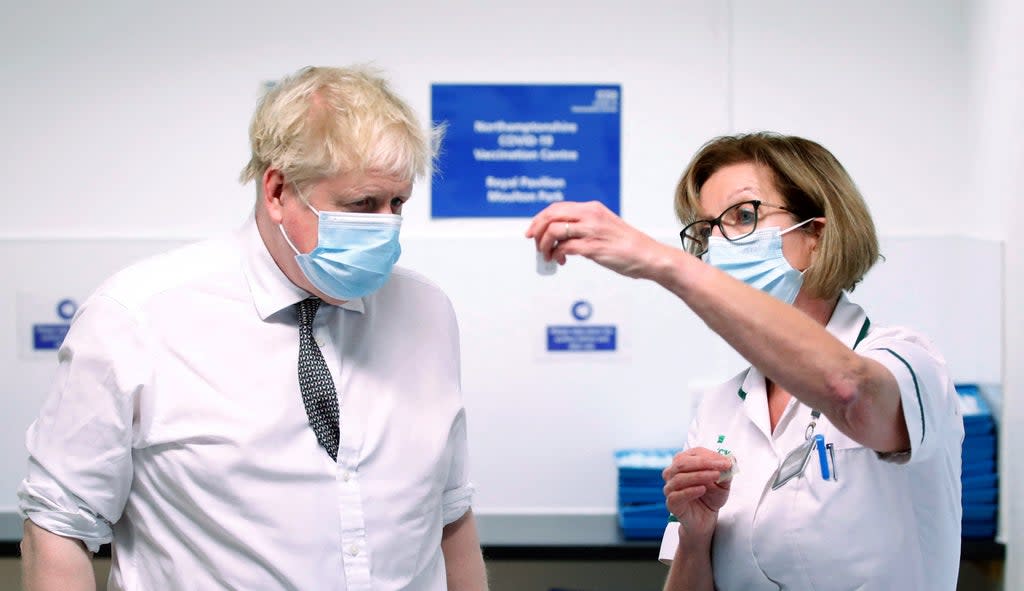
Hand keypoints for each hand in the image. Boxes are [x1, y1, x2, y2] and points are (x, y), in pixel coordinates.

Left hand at [524, 201, 673, 278]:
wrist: (648, 255)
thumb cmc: (626, 245)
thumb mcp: (603, 226)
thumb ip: (583, 226)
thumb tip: (560, 236)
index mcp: (592, 208)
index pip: (557, 207)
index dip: (540, 218)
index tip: (532, 231)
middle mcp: (591, 216)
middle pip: (551, 215)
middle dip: (537, 229)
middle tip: (534, 243)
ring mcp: (592, 231)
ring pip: (554, 230)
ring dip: (544, 245)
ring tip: (548, 255)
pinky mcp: (593, 248)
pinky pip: (564, 248)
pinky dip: (556, 255)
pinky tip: (560, 261)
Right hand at [662, 448, 733, 541]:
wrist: (705, 518)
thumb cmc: (710, 497)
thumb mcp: (723, 483)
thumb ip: (726, 472)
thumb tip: (730, 460)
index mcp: (684, 463)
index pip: (693, 454)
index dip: (710, 456)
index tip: (726, 462)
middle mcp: (673, 473)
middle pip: (682, 462)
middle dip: (704, 463)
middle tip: (721, 467)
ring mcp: (670, 488)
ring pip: (679, 477)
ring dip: (699, 475)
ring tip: (715, 476)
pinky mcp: (671, 503)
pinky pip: (676, 495)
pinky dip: (690, 491)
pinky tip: (702, 489)